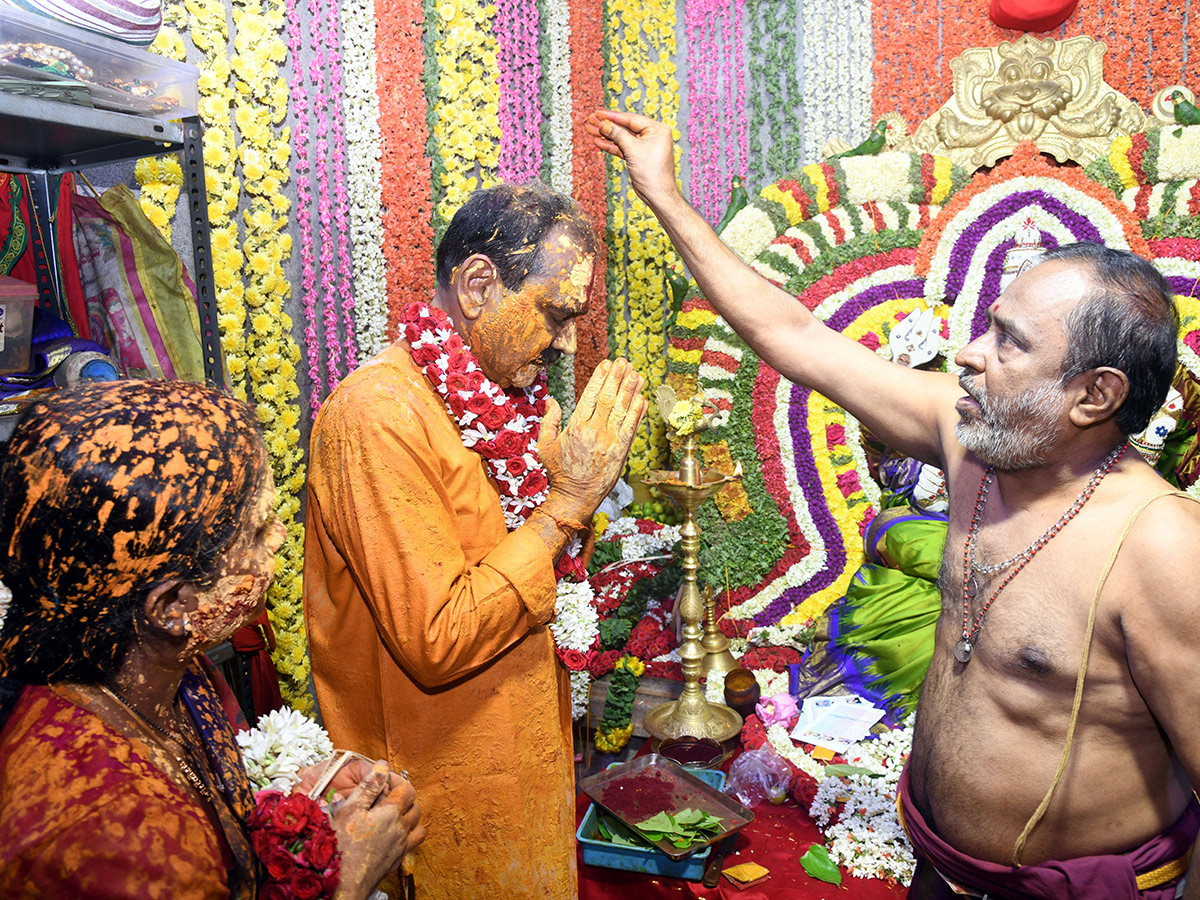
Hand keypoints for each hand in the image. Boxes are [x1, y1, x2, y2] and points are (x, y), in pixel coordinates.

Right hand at [323, 760, 424, 899]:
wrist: (344, 883)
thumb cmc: (343, 846)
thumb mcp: (350, 809)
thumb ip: (369, 785)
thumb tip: (381, 765)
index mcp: (392, 813)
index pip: (407, 788)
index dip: (397, 779)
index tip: (383, 779)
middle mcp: (402, 828)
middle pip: (415, 804)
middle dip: (404, 796)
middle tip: (387, 795)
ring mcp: (402, 845)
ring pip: (418, 823)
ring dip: (410, 815)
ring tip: (393, 812)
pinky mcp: (398, 859)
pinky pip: (414, 841)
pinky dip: (409, 833)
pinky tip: (395, 832)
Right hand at [537, 358, 646, 521]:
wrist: (575, 497)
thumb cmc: (559, 472)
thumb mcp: (546, 445)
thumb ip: (550, 420)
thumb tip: (550, 400)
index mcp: (575, 427)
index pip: (590, 395)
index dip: (600, 377)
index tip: (606, 363)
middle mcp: (594, 431)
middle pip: (608, 398)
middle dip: (617, 378)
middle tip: (624, 362)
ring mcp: (610, 441)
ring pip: (623, 410)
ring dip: (631, 390)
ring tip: (636, 374)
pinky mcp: (621, 452)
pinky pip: (632, 428)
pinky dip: (638, 413)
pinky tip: (642, 399)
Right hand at [585, 110, 678, 207]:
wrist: (657, 194)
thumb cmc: (652, 172)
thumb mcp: (633, 149)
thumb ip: (618, 134)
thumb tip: (604, 124)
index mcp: (657, 129)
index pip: (631, 119)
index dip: (613, 116)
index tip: (599, 113)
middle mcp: (652, 135)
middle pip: (625, 127)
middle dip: (608, 125)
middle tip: (592, 120)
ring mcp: (644, 146)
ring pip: (622, 138)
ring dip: (607, 135)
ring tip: (591, 129)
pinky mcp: (638, 156)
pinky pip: (623, 148)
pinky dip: (611, 146)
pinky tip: (599, 141)